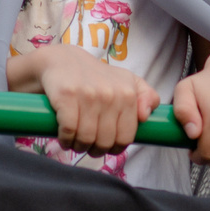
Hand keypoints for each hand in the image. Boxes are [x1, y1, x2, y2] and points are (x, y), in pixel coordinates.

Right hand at [9, 44, 159, 153]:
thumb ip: (147, 96)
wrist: (62, 60)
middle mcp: (110, 94)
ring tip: (75, 143)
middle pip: (105, 141)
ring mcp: (88, 94)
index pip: (126, 137)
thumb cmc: (96, 76)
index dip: (115, 148)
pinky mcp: (67, 96)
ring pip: (87, 138)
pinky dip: (65, 139)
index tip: (106, 147)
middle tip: (88, 146)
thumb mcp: (127, 81)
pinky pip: (69, 130)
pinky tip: (64, 138)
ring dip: (79, 146)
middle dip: (96, 150)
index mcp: (127, 93)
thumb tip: (145, 116)